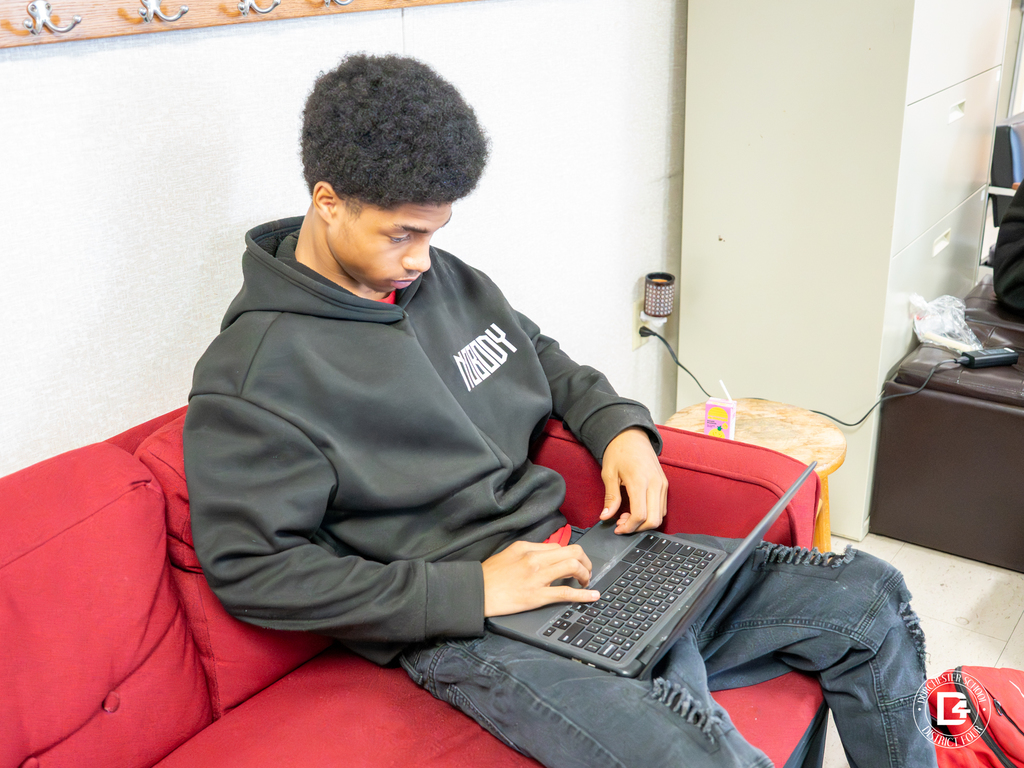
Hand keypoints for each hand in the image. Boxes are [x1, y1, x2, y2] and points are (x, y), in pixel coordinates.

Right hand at [482, 541, 598, 616]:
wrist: (476, 592)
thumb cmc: (489, 575)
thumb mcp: (509, 553)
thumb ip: (529, 551)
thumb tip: (548, 553)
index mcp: (528, 548)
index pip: (560, 546)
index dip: (572, 555)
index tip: (576, 563)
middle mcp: (535, 559)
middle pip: (573, 552)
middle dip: (586, 561)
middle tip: (587, 571)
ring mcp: (537, 577)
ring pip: (573, 567)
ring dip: (586, 575)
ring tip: (586, 582)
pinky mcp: (537, 596)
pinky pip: (566, 593)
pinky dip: (584, 595)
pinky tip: (592, 595)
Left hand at [598, 427, 667, 533]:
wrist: (631, 436)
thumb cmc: (618, 452)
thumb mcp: (609, 474)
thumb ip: (610, 498)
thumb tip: (605, 516)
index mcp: (640, 481)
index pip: (640, 515)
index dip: (628, 527)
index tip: (618, 528)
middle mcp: (655, 484)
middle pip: (654, 520)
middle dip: (637, 528)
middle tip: (622, 524)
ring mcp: (662, 484)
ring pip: (660, 516)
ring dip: (644, 522)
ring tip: (627, 516)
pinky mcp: (665, 484)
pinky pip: (662, 507)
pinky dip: (651, 514)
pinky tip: (637, 509)